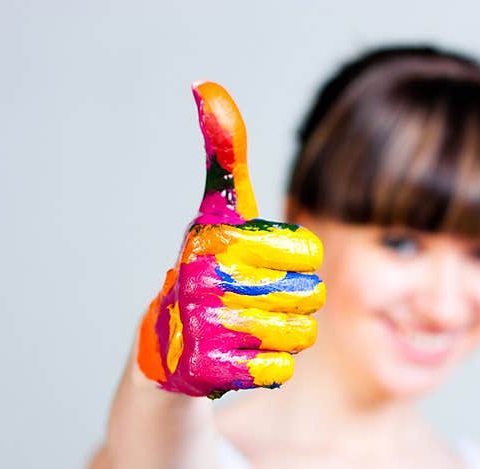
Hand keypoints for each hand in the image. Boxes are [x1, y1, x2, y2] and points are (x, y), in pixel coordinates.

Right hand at [136, 81, 324, 397]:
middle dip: (296, 304)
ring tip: (255, 330)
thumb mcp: (218, 213)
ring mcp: (207, 324)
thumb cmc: (208, 272)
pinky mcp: (208, 369)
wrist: (167, 348)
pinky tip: (244, 357)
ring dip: (285, 338)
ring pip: (300, 336)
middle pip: (312, 296)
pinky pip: (279, 371)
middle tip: (264, 303)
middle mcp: (210, 275)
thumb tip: (207, 87)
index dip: (299, 263)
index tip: (272, 266)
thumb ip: (225, 158)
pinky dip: (268, 367)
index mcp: (222, 235)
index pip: (310, 252)